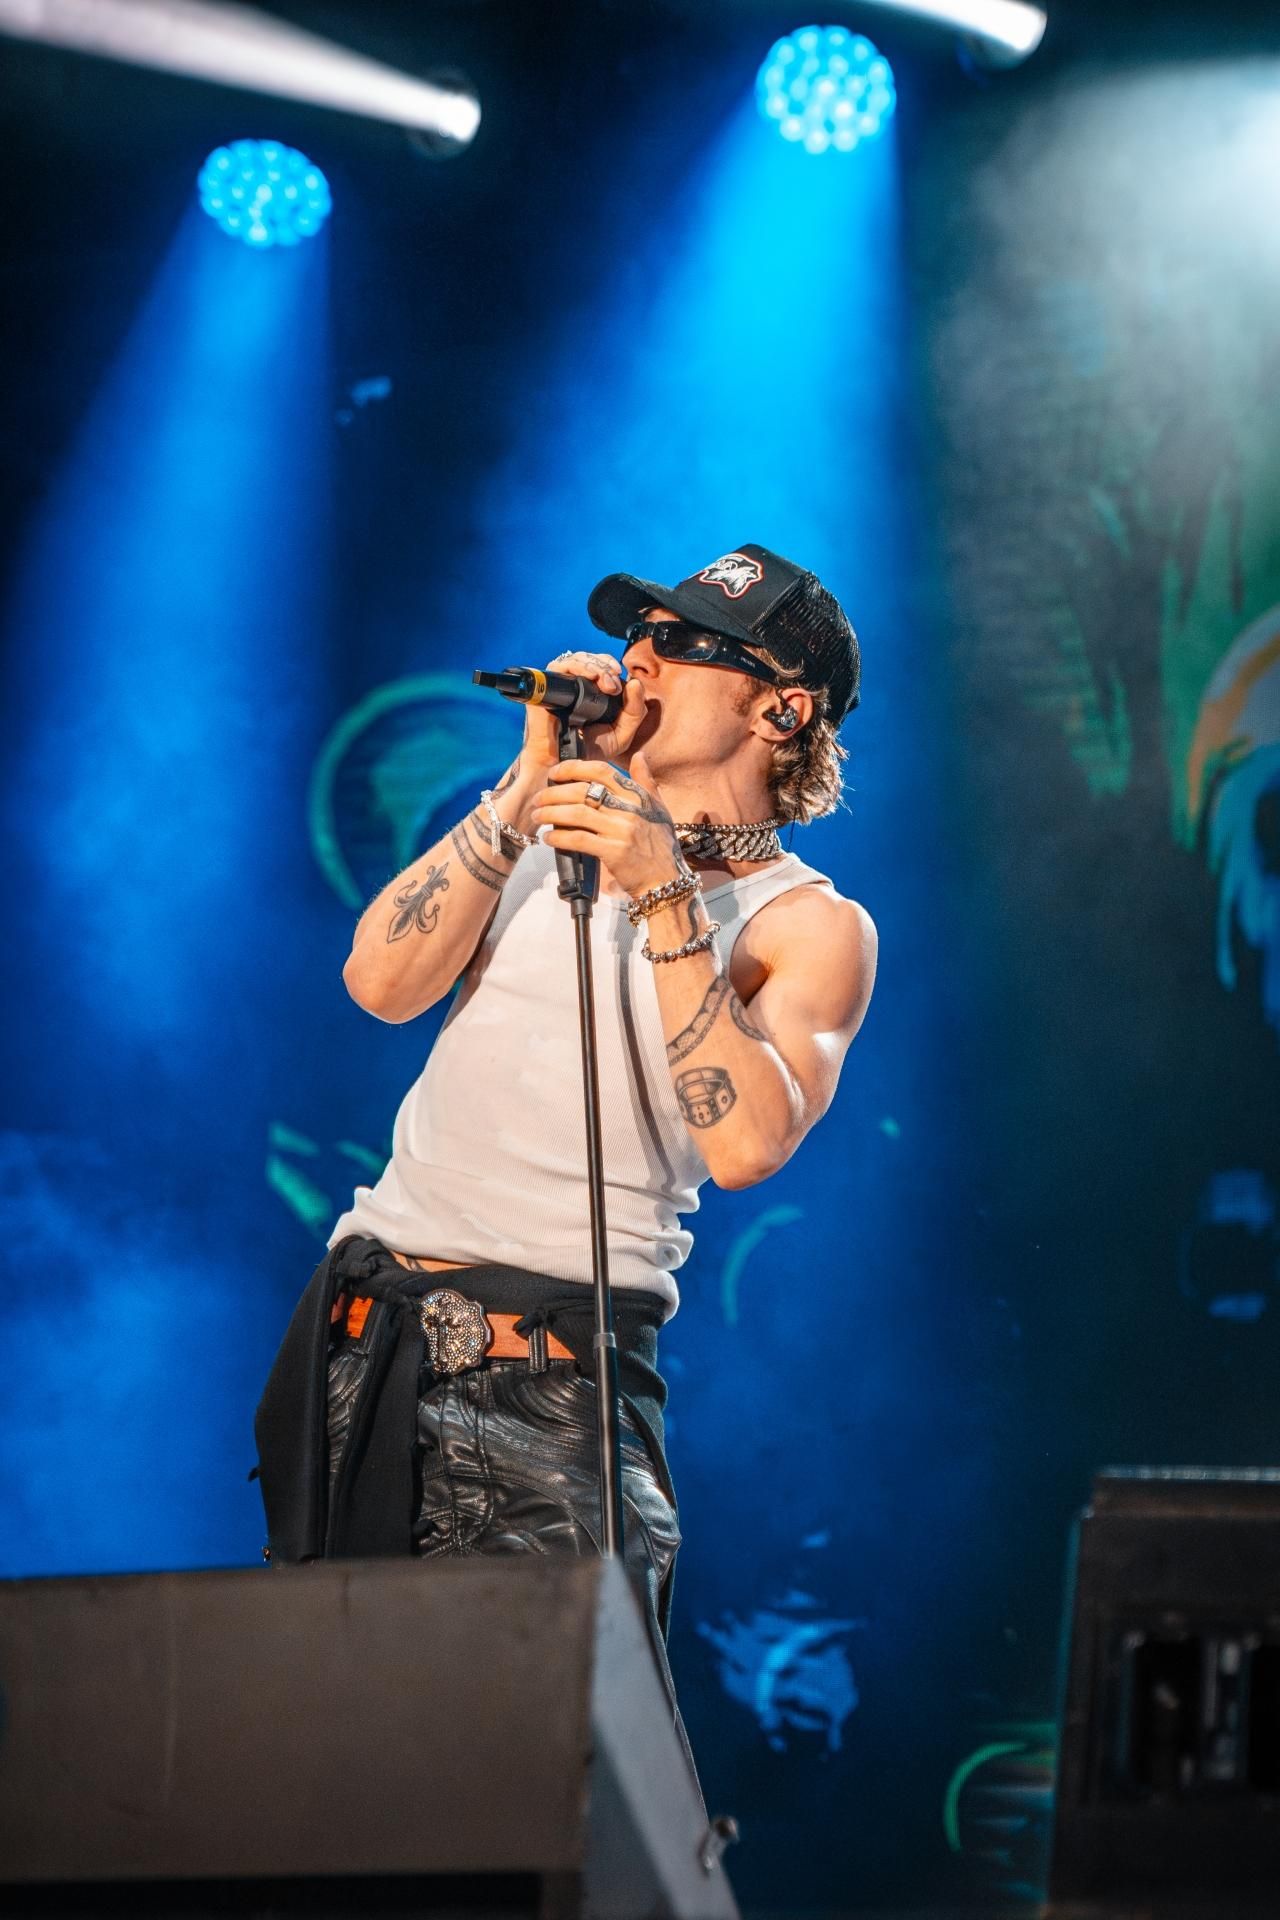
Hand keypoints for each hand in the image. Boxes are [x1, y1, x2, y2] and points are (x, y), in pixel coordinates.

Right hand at [520, 649, 648, 770]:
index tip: (624, 682)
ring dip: (596, 666)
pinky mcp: (546, 686)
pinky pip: (560, 665)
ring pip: (578, 658)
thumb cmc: (588, 751)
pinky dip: (578, 666)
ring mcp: (560, 684)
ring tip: (607, 684)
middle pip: (591, 659)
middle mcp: (575, 685)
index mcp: (592, 692)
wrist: (563, 764)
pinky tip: (591, 677)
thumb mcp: (621, 733)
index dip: (612, 668)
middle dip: (606, 667)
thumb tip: (635, 682)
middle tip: (615, 686)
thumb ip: (635, 711)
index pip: (602, 666)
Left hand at [530, 754, 684, 897]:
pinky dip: (559, 837)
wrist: (666, 880)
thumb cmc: (660, 846)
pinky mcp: (614, 852)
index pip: (601, 771)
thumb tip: (639, 756)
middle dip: (554, 792)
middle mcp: (629, 810)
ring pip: (577, 813)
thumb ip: (646, 781)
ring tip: (538, 816)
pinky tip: (548, 837)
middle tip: (539, 798)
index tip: (556, 772)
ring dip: (551, 813)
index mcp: (637, 796)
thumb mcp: (658, 809)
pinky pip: (578, 839)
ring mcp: (622, 830)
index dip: (574, 768)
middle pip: (583, 791)